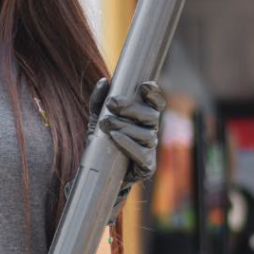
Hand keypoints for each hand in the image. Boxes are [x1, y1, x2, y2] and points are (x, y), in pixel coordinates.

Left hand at [87, 78, 165, 198]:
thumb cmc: (103, 141)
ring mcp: (149, 150)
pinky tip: (115, 137)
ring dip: (125, 127)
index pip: (156, 104)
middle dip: (131, 108)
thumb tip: (103, 81)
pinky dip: (128, 144)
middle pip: (151, 116)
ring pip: (147, 135)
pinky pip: (142, 154)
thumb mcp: (97, 118)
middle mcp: (150, 132)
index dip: (154, 94)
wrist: (98, 171)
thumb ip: (99, 101)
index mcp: (143, 118)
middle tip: (111, 103)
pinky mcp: (146, 167)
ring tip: (106, 124)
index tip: (144, 86)